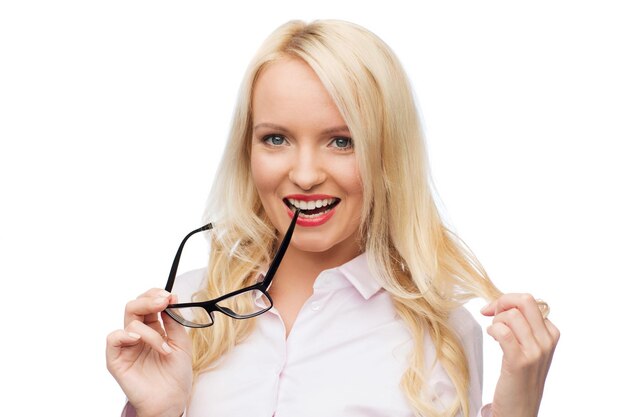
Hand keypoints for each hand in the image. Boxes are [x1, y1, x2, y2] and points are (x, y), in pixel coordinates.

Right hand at [106, 289, 192, 416]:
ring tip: (165, 348)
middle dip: (149, 300)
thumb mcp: (181, 343)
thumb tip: (170, 300)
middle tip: (164, 301)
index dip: (157, 296)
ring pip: (130, 322)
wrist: (172, 400)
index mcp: (153, 328)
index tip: (170, 296)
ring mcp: (127, 346)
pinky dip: (125, 334)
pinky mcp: (117, 359)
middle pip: (134, 306)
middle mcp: (138, 335)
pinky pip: (113, 339)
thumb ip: (174, 321)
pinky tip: (137, 339)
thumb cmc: (176, 375)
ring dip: (151, 332)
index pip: (149, 303)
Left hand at [481, 293, 559, 416]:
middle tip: (490, 314)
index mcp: (551, 333)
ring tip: (494, 333)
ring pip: (512, 315)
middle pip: (524, 300)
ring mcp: (535, 351)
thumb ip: (523, 325)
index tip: (494, 310)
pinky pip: (503, 332)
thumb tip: (502, 303)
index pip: (529, 301)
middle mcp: (547, 341)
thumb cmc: (520, 376)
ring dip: (496, 320)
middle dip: (502, 302)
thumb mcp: (529, 347)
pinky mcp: (519, 362)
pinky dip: (493, 329)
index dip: (508, 301)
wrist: (520, 408)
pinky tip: (492, 336)